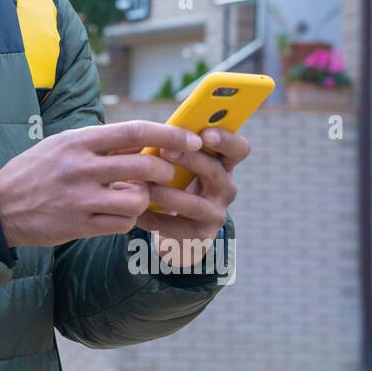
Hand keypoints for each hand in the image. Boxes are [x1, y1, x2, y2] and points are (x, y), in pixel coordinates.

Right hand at [0, 120, 201, 248]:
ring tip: (137, 196)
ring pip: (137, 200)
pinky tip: (119, 215)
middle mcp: (80, 168)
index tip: (190, 139)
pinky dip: (128, 220)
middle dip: (165, 171)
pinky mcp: (78, 226)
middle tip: (167, 174)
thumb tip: (145, 142)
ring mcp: (80, 199)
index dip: (169, 134)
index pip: (134, 131)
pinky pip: (121, 224)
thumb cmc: (35, 171)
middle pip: (143, 166)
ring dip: (146, 199)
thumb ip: (100, 144)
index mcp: (77, 141)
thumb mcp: (63, 145)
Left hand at [134, 126, 250, 266]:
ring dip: (165, 193)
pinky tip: (133, 209)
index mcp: (222, 164)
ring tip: (140, 185)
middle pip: (214, 171)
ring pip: (194, 204)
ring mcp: (214, 215)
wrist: (174, 228)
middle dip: (188, 159)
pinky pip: (173, 227)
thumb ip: (173, 146)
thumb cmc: (173, 183)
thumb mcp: (178, 163)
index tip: (205, 133)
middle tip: (163, 150)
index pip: (238, 150)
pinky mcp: (199, 237)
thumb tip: (151, 133)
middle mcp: (225, 189)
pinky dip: (150, 217)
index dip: (226, 140)